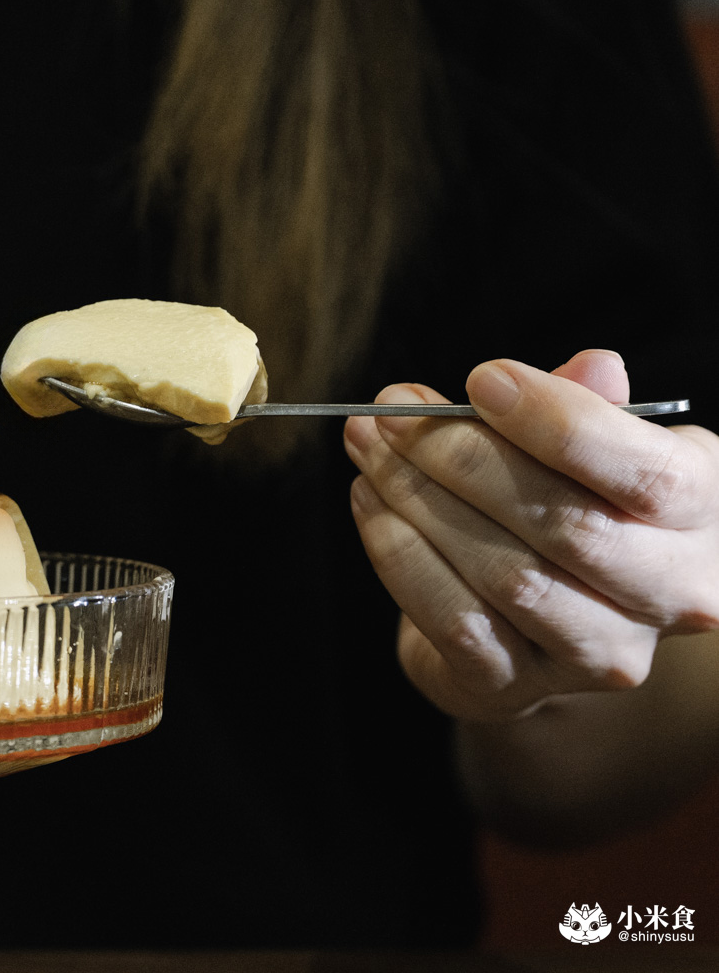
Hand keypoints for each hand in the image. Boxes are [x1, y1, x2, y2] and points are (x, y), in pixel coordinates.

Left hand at [344, 349, 718, 721]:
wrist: (535, 623)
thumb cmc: (569, 505)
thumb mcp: (593, 449)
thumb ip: (589, 406)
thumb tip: (594, 367)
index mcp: (703, 516)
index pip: (646, 472)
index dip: (558, 421)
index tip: (482, 379)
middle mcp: (671, 596)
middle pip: (565, 524)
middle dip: (463, 456)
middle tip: (394, 409)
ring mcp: (598, 653)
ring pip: (505, 575)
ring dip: (418, 499)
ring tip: (370, 446)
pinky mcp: (518, 687)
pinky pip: (453, 619)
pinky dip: (399, 553)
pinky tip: (369, 503)